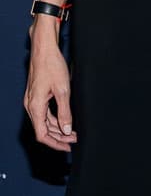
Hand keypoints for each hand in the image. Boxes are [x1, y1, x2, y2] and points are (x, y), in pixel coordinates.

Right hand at [24, 30, 76, 151]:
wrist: (44, 49)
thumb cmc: (52, 66)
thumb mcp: (63, 90)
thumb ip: (65, 111)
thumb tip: (67, 130)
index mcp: (35, 107)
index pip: (42, 134)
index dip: (55, 143)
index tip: (67, 147)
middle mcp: (31, 106)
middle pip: (43, 129)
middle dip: (59, 136)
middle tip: (74, 139)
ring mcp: (32, 100)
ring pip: (44, 121)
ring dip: (58, 128)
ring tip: (72, 132)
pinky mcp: (36, 95)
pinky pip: (44, 112)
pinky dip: (54, 118)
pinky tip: (64, 119)